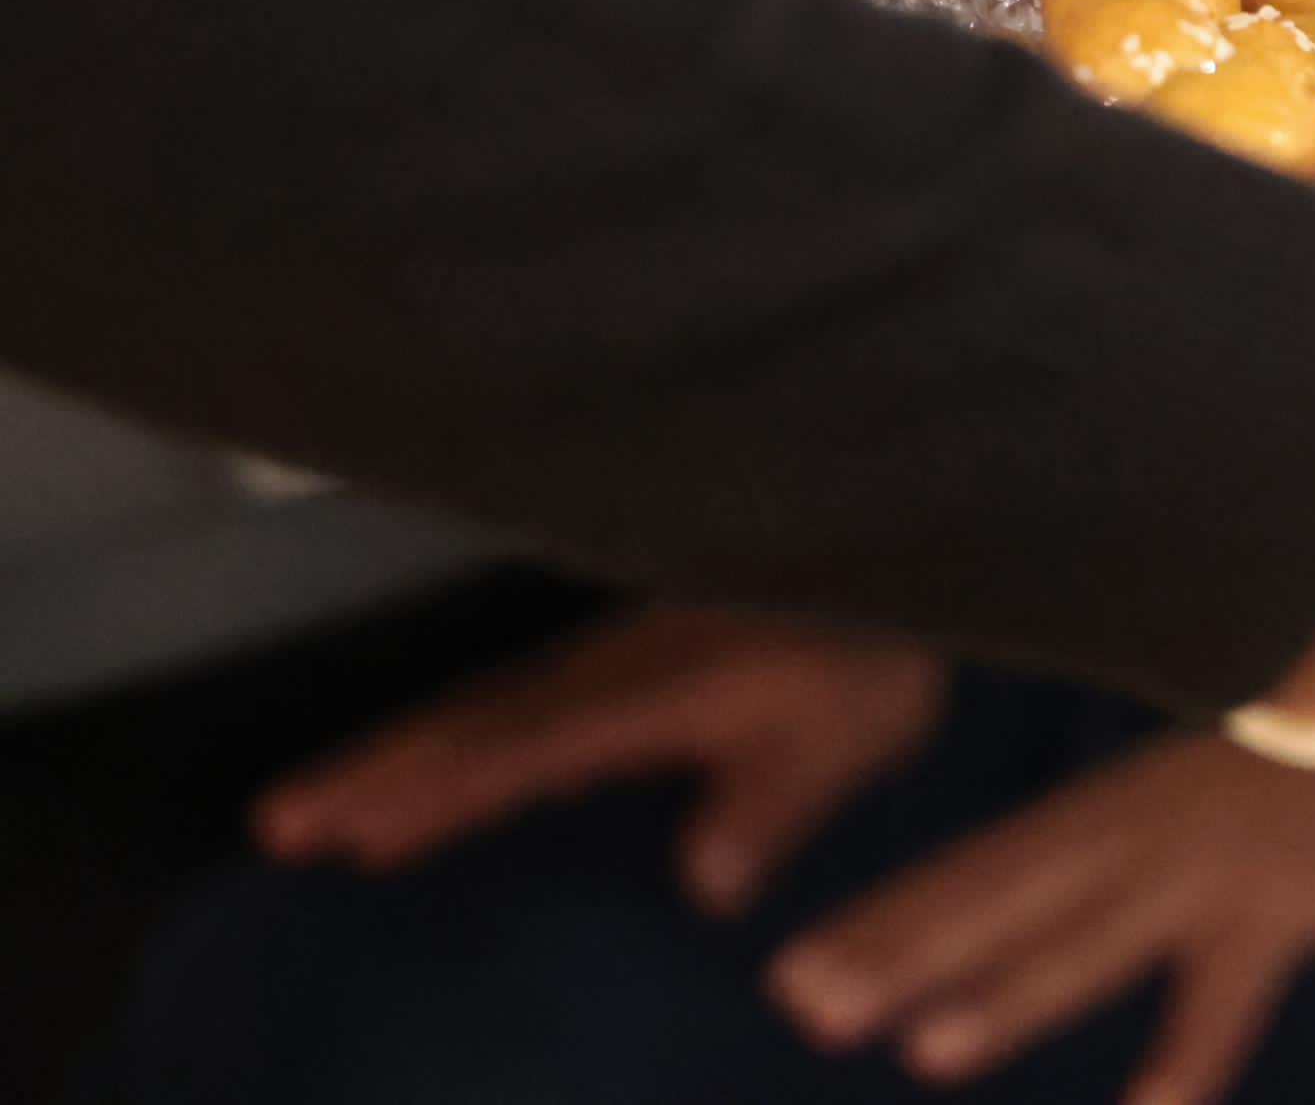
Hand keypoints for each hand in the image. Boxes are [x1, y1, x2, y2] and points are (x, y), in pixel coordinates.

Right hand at [256, 607, 945, 918]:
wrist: (911, 548)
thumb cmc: (884, 648)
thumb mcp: (844, 740)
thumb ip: (768, 808)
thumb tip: (703, 884)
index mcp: (653, 691)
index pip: (514, 750)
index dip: (424, 791)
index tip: (336, 828)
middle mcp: (621, 666)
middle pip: (478, 722)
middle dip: (379, 771)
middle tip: (284, 821)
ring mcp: (630, 650)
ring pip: (499, 706)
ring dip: (418, 753)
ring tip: (334, 809)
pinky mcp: (652, 647)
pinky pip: (542, 698)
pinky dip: (484, 736)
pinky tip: (469, 774)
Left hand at [770, 733, 1314, 1104]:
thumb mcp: (1205, 798)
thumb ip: (1130, 846)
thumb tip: (1057, 899)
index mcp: (1116, 811)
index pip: (982, 871)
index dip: (887, 920)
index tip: (789, 975)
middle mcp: (1144, 834)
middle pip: (1008, 898)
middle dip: (904, 951)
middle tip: (805, 1004)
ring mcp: (1213, 869)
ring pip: (1095, 939)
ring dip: (1012, 989)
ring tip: (928, 1047)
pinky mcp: (1286, 903)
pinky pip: (1227, 996)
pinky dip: (1189, 1057)